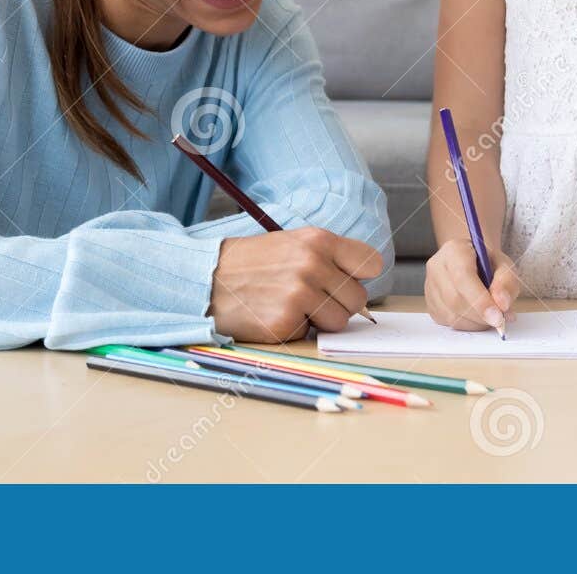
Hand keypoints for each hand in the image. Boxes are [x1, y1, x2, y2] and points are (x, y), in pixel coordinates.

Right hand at [208, 228, 383, 341]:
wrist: (205, 280)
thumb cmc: (251, 264)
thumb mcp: (292, 244)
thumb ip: (329, 259)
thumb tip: (361, 286)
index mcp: (318, 240)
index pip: (371, 263)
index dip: (359, 276)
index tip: (343, 280)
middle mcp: (312, 264)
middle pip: (358, 299)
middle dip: (338, 303)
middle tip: (309, 297)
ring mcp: (299, 294)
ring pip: (339, 322)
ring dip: (319, 320)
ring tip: (289, 305)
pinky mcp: (285, 322)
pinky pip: (310, 335)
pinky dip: (294, 330)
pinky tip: (273, 314)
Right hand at [425, 238, 519, 330]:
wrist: (472, 262)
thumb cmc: (488, 263)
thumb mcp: (505, 265)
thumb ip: (507, 282)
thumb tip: (502, 304)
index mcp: (454, 250)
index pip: (463, 277)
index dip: (480, 300)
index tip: (497, 317)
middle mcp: (437, 267)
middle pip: (455, 299)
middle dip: (480, 315)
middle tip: (500, 319)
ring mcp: (430, 286)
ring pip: (451, 315)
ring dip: (476, 322)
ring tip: (490, 315)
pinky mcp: (430, 304)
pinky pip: (449, 322)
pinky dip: (468, 325)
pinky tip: (478, 315)